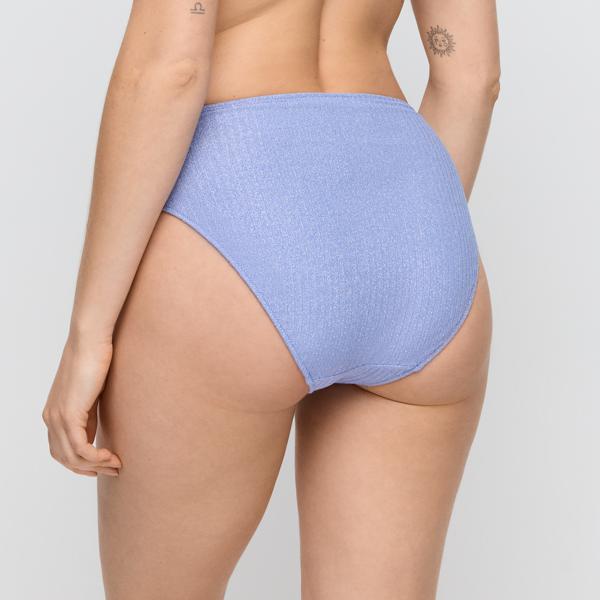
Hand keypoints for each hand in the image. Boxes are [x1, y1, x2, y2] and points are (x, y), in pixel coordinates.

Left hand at [42, 335, 121, 476]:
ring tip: (116, 464)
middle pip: (65, 458)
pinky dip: (96, 458)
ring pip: (72, 457)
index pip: (61, 450)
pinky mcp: (69, 415)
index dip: (82, 463)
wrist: (89, 341)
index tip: (104, 464)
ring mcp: (57, 417)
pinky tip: (111, 456)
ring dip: (96, 466)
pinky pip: (80, 448)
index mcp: (53, 413)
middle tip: (113, 469)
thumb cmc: (94, 359)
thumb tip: (96, 432)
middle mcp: (51, 418)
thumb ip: (89, 414)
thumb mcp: (91, 394)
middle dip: (90, 469)